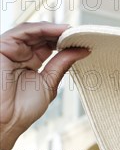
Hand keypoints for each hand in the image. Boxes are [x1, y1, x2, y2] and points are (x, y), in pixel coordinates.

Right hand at [0, 21, 88, 149]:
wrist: (8, 120)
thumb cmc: (24, 109)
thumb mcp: (49, 82)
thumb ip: (62, 64)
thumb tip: (81, 51)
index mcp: (31, 62)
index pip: (49, 45)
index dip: (64, 42)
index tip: (82, 41)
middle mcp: (20, 54)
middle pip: (42, 36)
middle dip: (61, 34)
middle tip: (79, 33)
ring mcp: (11, 49)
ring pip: (33, 31)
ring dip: (53, 29)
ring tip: (71, 31)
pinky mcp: (3, 46)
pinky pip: (23, 31)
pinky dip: (41, 28)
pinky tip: (58, 30)